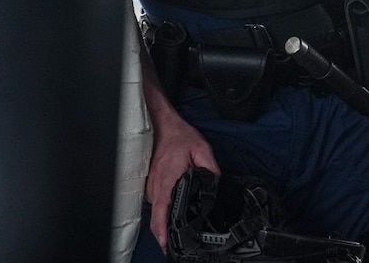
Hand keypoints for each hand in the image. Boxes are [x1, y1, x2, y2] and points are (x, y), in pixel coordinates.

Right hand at [144, 112, 219, 250]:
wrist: (162, 126)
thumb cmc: (179, 137)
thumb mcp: (201, 149)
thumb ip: (210, 169)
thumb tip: (217, 185)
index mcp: (168, 179)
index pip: (161, 211)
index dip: (162, 230)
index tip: (165, 243)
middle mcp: (156, 185)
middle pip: (157, 216)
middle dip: (164, 232)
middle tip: (175, 243)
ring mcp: (151, 185)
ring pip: (156, 210)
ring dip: (164, 220)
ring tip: (176, 229)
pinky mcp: (151, 184)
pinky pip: (156, 202)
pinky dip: (163, 209)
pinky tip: (172, 211)